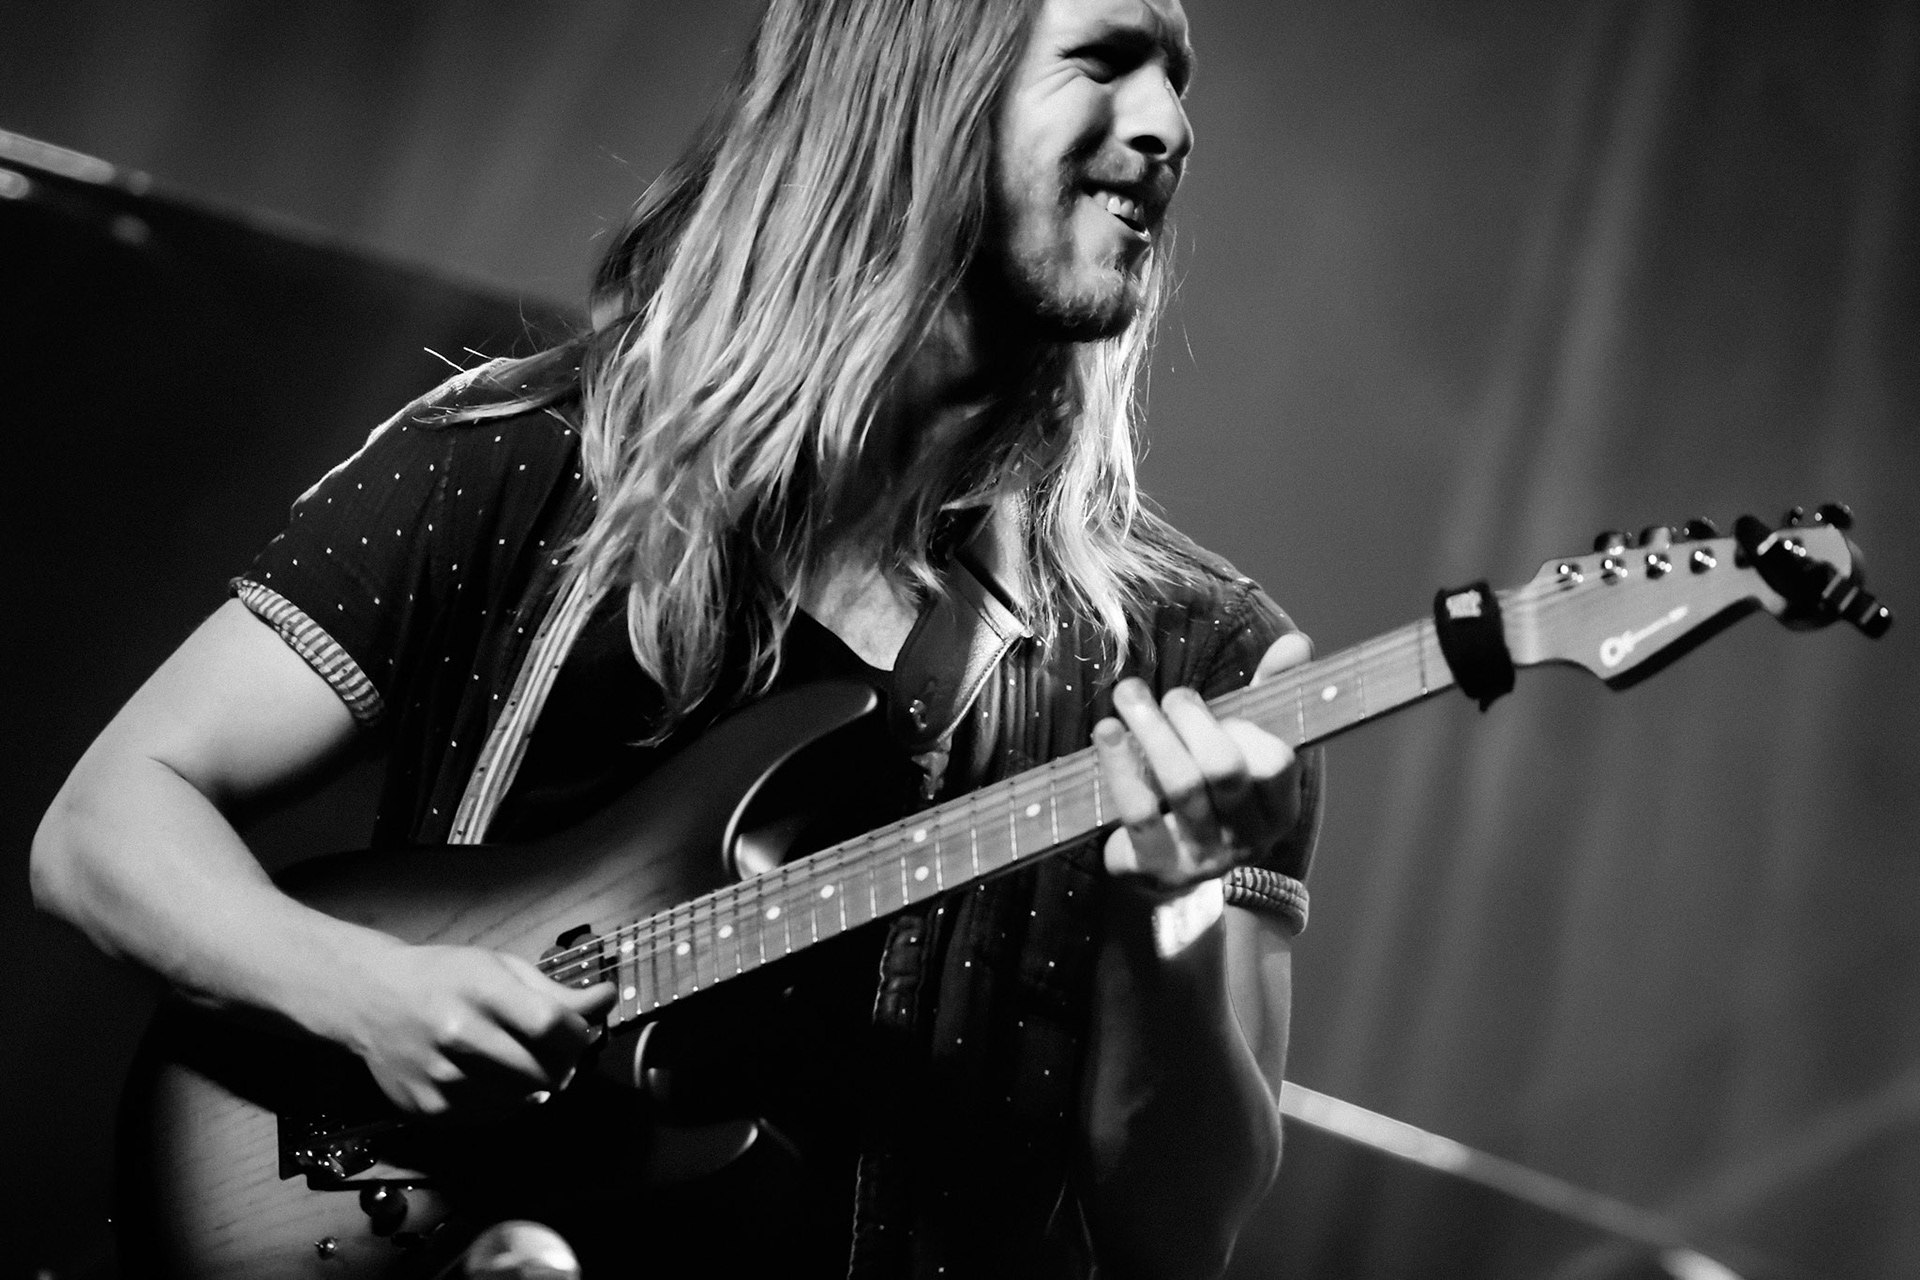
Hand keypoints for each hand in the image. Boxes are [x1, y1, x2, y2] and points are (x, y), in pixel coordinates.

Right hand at [322, 940, 616, 1115]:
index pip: (552, 1026)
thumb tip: (608, 999)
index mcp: (481, 990)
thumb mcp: (501, 968)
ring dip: (537, 1088)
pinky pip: (490, 1118)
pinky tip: (496, 1081)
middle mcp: (458, 1035)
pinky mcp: (427, 1108)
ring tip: (526, 1065)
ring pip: (520, 1101)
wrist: (373, 999)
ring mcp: (440, 1077)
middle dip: (562, 1066)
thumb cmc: (447, 977)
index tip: (579, 1033)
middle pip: (542, 1070)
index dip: (578, 1035)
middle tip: (557, 1054)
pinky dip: (506, 1104)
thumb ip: (556, 990)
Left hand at [1094, 633, 1310, 895]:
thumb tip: (1297, 642)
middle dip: (1192, 719)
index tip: (1225, 710)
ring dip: (1150, 729)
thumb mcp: (1242, 747)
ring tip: (1128, 693)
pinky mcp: (1155, 867)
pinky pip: (1139, 811)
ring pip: (1180, 784)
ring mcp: (1201, 858)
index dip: (1246, 729)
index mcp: (1278, 810)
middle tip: (1169, 695)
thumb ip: (1269, 696)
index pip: (1277, 764)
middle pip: (1224, 769)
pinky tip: (1106, 732)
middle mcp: (1246, 840)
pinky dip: (1120, 765)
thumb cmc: (1208, 795)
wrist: (1164, 872)